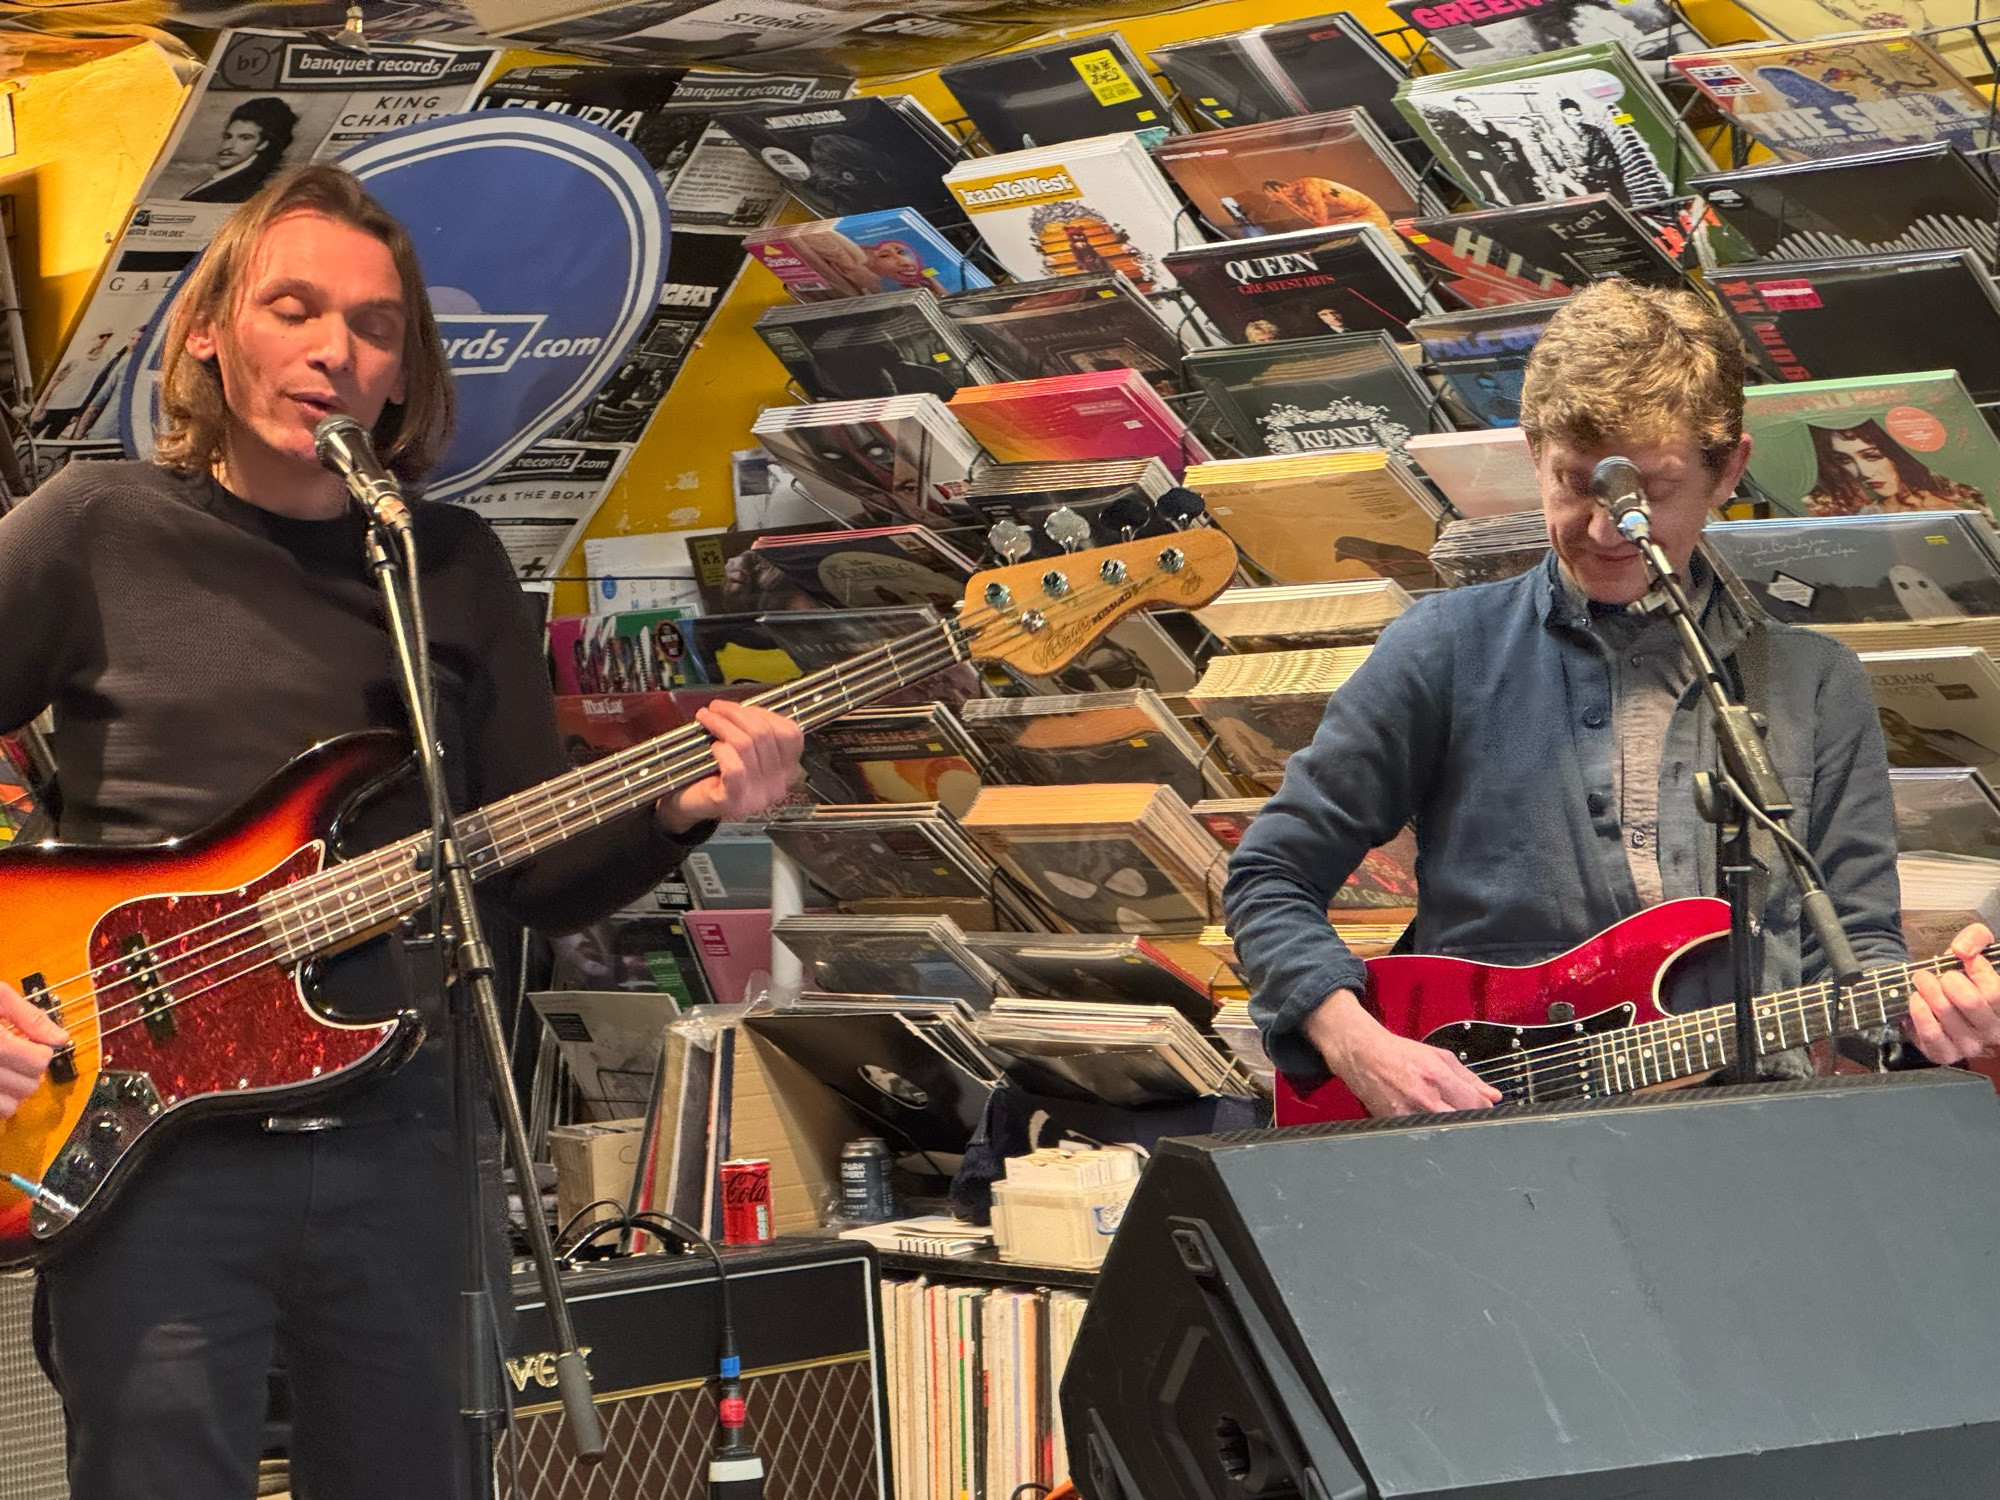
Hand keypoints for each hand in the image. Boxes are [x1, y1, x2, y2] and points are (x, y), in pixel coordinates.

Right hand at [0, 982, 65, 1118]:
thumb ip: (28, 1016)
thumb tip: (60, 1039)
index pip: (37, 1062)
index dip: (40, 1053)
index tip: (31, 1045)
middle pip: (28, 1087)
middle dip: (29, 1073)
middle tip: (16, 1058)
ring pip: (8, 1109)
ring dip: (12, 1093)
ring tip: (2, 1073)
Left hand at [655, 700, 803, 834]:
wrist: (690, 803)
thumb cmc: (715, 772)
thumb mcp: (743, 749)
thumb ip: (753, 731)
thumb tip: (745, 707)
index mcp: (786, 770)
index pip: (790, 735)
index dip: (765, 714)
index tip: (741, 707)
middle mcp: (777, 785)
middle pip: (764, 735)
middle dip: (736, 714)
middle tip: (715, 708)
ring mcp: (758, 796)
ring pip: (745, 745)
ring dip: (721, 724)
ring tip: (706, 717)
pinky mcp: (734, 802)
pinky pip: (734, 767)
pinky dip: (722, 750)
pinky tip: (712, 746)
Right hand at [1304, 988, 1501, 1116]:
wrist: (1363, 1055)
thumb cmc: (1398, 1053)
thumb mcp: (1439, 1056)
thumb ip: (1469, 1077)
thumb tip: (1492, 1096)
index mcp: (1436, 1076)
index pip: (1475, 1104)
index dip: (1484, 1108)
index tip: (1484, 1107)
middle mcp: (1423, 1098)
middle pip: (1463, 1121)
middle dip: (1470, 1118)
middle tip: (1467, 1112)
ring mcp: (1409, 1114)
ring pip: (1445, 1131)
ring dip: (1451, 1124)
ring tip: (1443, 1112)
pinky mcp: (1396, 1124)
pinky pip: (1424, 1133)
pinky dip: (1431, 1129)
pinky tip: (1426, 1117)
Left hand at [1905, 923, 1999, 1064]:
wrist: (1940, 997)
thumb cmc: (1966, 977)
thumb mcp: (1977, 949)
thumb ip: (1977, 937)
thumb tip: (1961, 949)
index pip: (1996, 992)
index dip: (1978, 969)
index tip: (1964, 959)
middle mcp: (1993, 1030)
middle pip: (1970, 1002)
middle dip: (1947, 980)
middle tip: (1932, 972)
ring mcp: (1971, 1045)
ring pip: (1947, 1015)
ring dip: (1928, 991)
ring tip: (1922, 980)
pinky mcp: (1946, 1053)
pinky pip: (1931, 1035)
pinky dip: (1919, 1013)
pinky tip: (1916, 999)